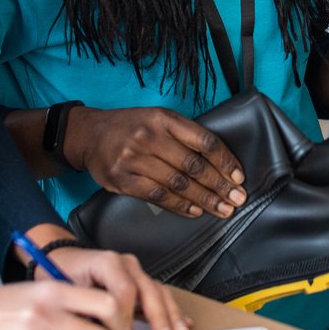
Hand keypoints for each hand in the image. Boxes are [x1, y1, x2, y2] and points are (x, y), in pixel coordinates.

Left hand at [43, 245, 188, 329]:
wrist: (60, 261)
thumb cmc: (59, 276)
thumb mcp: (64, 290)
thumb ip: (84, 309)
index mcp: (108, 261)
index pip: (125, 290)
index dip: (126, 317)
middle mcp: (126, 264)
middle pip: (149, 290)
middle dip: (159, 318)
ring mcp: (135, 272)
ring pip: (159, 292)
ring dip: (171, 315)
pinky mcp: (139, 282)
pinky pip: (159, 295)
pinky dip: (171, 310)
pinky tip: (183, 323)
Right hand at [65, 106, 245, 218]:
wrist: (89, 134)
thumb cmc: (131, 127)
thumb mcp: (158, 118)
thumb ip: (184, 135)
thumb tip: (220, 161)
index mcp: (165, 119)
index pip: (204, 141)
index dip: (225, 161)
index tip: (239, 177)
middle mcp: (150, 136)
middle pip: (194, 166)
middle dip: (220, 185)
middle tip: (238, 200)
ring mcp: (134, 158)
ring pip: (178, 183)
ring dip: (204, 199)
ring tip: (222, 209)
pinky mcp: (122, 179)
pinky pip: (158, 196)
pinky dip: (179, 205)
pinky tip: (195, 211)